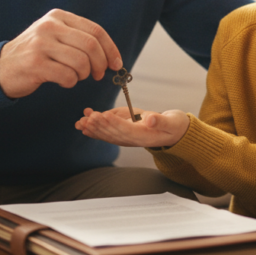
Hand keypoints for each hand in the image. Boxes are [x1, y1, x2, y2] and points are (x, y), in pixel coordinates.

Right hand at [0, 9, 122, 98]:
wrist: (0, 68)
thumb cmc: (34, 55)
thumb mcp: (54, 36)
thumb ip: (78, 38)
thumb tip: (110, 55)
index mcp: (57, 17)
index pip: (95, 31)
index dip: (110, 49)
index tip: (116, 63)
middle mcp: (49, 27)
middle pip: (90, 46)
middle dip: (100, 64)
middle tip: (97, 75)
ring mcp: (41, 45)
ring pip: (81, 62)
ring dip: (83, 75)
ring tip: (75, 77)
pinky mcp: (35, 64)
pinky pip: (67, 76)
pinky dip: (71, 83)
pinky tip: (63, 81)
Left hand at [75, 107, 189, 147]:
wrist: (174, 133)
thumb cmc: (173, 125)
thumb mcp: (172, 122)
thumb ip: (161, 121)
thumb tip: (150, 120)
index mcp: (144, 136)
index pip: (127, 130)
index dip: (114, 124)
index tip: (104, 115)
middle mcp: (133, 140)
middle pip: (114, 134)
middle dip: (101, 125)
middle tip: (89, 117)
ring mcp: (127, 138)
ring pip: (107, 135)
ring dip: (94, 128)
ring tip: (82, 121)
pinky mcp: (123, 134)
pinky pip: (107, 133)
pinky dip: (95, 128)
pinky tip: (84, 122)